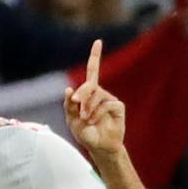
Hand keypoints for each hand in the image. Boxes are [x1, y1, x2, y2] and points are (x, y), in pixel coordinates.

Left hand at [64, 40, 124, 155]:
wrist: (98, 147)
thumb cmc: (84, 133)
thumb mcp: (72, 120)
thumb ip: (69, 105)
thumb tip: (69, 89)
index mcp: (88, 93)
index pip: (92, 71)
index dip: (95, 56)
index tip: (98, 41)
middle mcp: (100, 93)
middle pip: (90, 85)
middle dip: (82, 94)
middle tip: (77, 104)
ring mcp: (110, 99)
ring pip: (97, 95)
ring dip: (88, 107)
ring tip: (86, 119)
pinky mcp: (118, 107)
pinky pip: (106, 104)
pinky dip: (97, 112)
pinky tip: (93, 120)